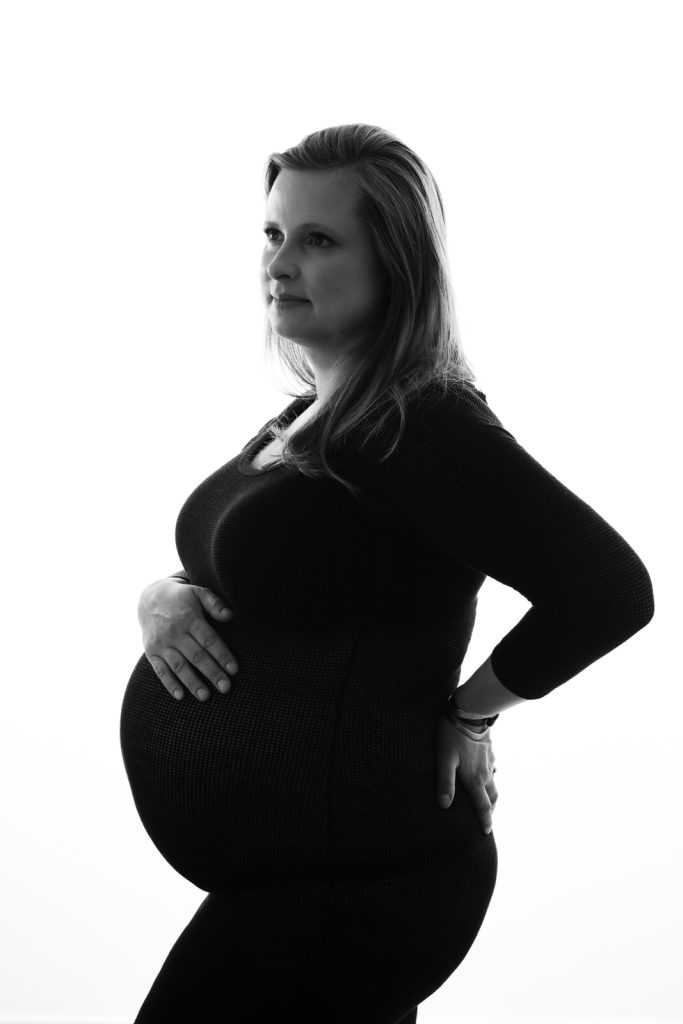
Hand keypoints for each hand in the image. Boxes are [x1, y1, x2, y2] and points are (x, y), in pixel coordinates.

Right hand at [137, 579, 238, 701]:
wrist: (150, 598)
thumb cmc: (182, 598)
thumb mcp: (198, 592)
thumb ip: (214, 603)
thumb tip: (230, 616)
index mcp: (189, 618)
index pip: (208, 639)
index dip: (222, 655)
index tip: (234, 669)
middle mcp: (174, 632)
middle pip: (196, 656)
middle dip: (212, 673)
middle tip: (226, 688)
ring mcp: (161, 643)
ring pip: (179, 666)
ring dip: (192, 682)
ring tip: (206, 696)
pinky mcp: (151, 652)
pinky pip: (160, 670)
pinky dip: (170, 684)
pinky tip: (181, 696)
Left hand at [435, 708, 497, 834]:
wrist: (470, 711)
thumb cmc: (452, 735)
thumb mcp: (444, 759)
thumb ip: (444, 783)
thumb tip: (444, 805)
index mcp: (475, 778)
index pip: (482, 806)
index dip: (485, 821)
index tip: (485, 833)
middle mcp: (485, 772)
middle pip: (492, 797)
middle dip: (491, 810)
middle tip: (488, 820)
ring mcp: (489, 760)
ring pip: (494, 782)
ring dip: (491, 794)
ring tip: (486, 799)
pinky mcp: (489, 748)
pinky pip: (492, 767)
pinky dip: (490, 776)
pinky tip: (485, 772)